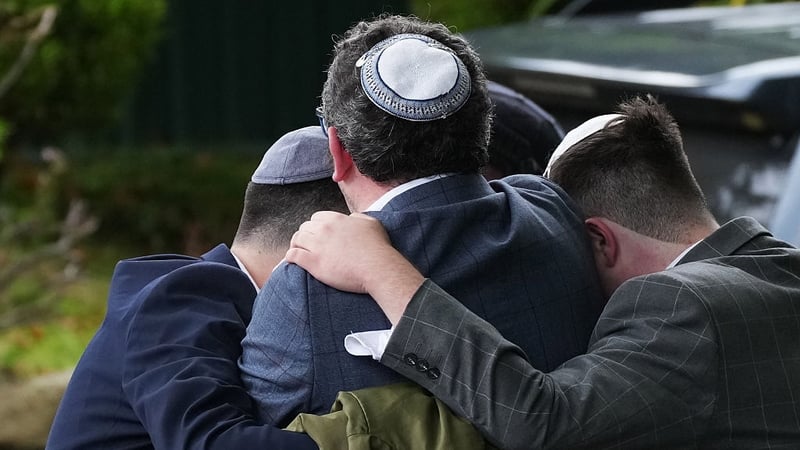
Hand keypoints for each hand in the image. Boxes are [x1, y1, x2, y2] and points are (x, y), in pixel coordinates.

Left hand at [286, 211, 424, 323]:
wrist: (377, 267)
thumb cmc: (378, 247)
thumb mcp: (371, 223)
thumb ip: (358, 217)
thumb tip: (351, 219)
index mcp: (336, 219)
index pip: (316, 218)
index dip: (315, 226)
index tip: (318, 235)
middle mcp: (324, 229)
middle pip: (304, 228)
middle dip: (305, 235)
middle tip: (308, 245)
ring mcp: (317, 245)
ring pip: (296, 240)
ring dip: (296, 245)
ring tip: (298, 252)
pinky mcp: (313, 262)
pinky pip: (293, 256)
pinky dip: (290, 257)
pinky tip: (292, 261)